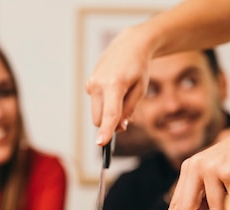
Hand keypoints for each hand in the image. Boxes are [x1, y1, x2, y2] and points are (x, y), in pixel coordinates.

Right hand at [85, 25, 155, 145]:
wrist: (129, 45)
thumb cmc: (138, 68)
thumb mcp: (141, 89)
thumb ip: (129, 110)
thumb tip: (119, 127)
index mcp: (115, 84)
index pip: (110, 113)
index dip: (106, 130)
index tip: (101, 144)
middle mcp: (99, 84)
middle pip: (100, 119)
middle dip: (111, 124)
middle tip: (126, 117)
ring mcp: (91, 83)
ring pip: (97, 114)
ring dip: (108, 114)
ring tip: (121, 97)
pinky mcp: (89, 84)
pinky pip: (96, 105)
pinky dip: (105, 104)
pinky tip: (114, 89)